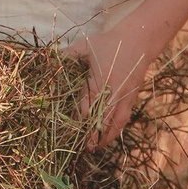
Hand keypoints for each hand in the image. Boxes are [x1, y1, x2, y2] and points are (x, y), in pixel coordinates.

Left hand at [66, 25, 150, 148]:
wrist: (138, 40)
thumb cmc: (109, 43)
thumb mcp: (87, 46)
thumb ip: (69, 54)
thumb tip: (49, 57)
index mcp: (103, 77)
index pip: (92, 100)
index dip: (84, 115)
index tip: (76, 128)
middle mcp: (116, 89)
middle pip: (105, 116)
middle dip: (95, 133)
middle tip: (85, 147)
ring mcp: (126, 95)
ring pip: (117, 120)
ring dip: (107, 136)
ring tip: (96, 148)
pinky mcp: (132, 97)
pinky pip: (124, 117)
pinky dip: (116, 129)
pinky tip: (108, 138)